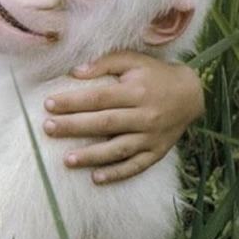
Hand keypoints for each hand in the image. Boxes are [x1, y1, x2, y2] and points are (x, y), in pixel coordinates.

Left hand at [42, 51, 202, 183]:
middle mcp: (145, 115)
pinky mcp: (157, 152)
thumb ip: (104, 63)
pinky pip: (136, 166)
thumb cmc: (153, 74)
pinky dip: (117, 173)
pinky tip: (96, 178)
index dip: (72, 101)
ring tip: (67, 160)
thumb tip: (75, 72)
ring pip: (118, 149)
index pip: (98, 98)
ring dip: (92, 156)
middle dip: (74, 127)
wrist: (191, 94)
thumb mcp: (132, 60)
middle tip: (48, 129)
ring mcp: (152, 137)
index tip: (48, 104)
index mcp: (136, 91)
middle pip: (104, 123)